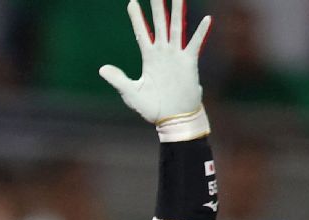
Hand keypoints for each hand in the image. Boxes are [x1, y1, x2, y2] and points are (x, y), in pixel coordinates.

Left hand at [99, 0, 211, 125]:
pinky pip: (194, 44)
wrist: (172, 119)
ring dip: (176, 11)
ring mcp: (176, 56)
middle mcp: (162, 52)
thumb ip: (118, 79)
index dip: (136, 18)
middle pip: (159, 23)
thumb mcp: (131, 93)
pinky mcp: (188, 63)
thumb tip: (102, 69)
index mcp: (148, 57)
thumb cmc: (152, 108)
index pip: (141, 32)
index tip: (131, 2)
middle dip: (157, 6)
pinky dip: (200, 32)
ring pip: (176, 28)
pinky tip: (206, 19)